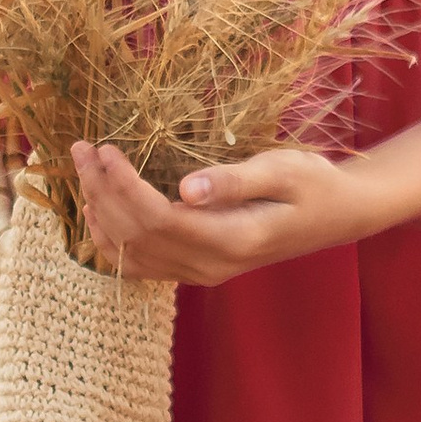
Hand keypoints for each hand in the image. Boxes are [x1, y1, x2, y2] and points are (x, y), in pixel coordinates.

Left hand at [69, 140, 369, 283]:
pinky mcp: (196, 269)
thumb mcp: (281, 170)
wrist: (338, 215)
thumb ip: (233, 181)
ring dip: (101, 212)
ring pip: (132, 253)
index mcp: (231, 240)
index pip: (158, 218)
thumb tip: (186, 188)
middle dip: (102, 191)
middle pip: (137, 235)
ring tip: (84, 169)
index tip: (105, 148)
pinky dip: (113, 238)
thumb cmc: (313, 184)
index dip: (123, 185)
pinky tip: (100, 208)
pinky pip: (141, 264)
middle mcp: (209, 266)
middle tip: (81, 149)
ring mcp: (201, 273)